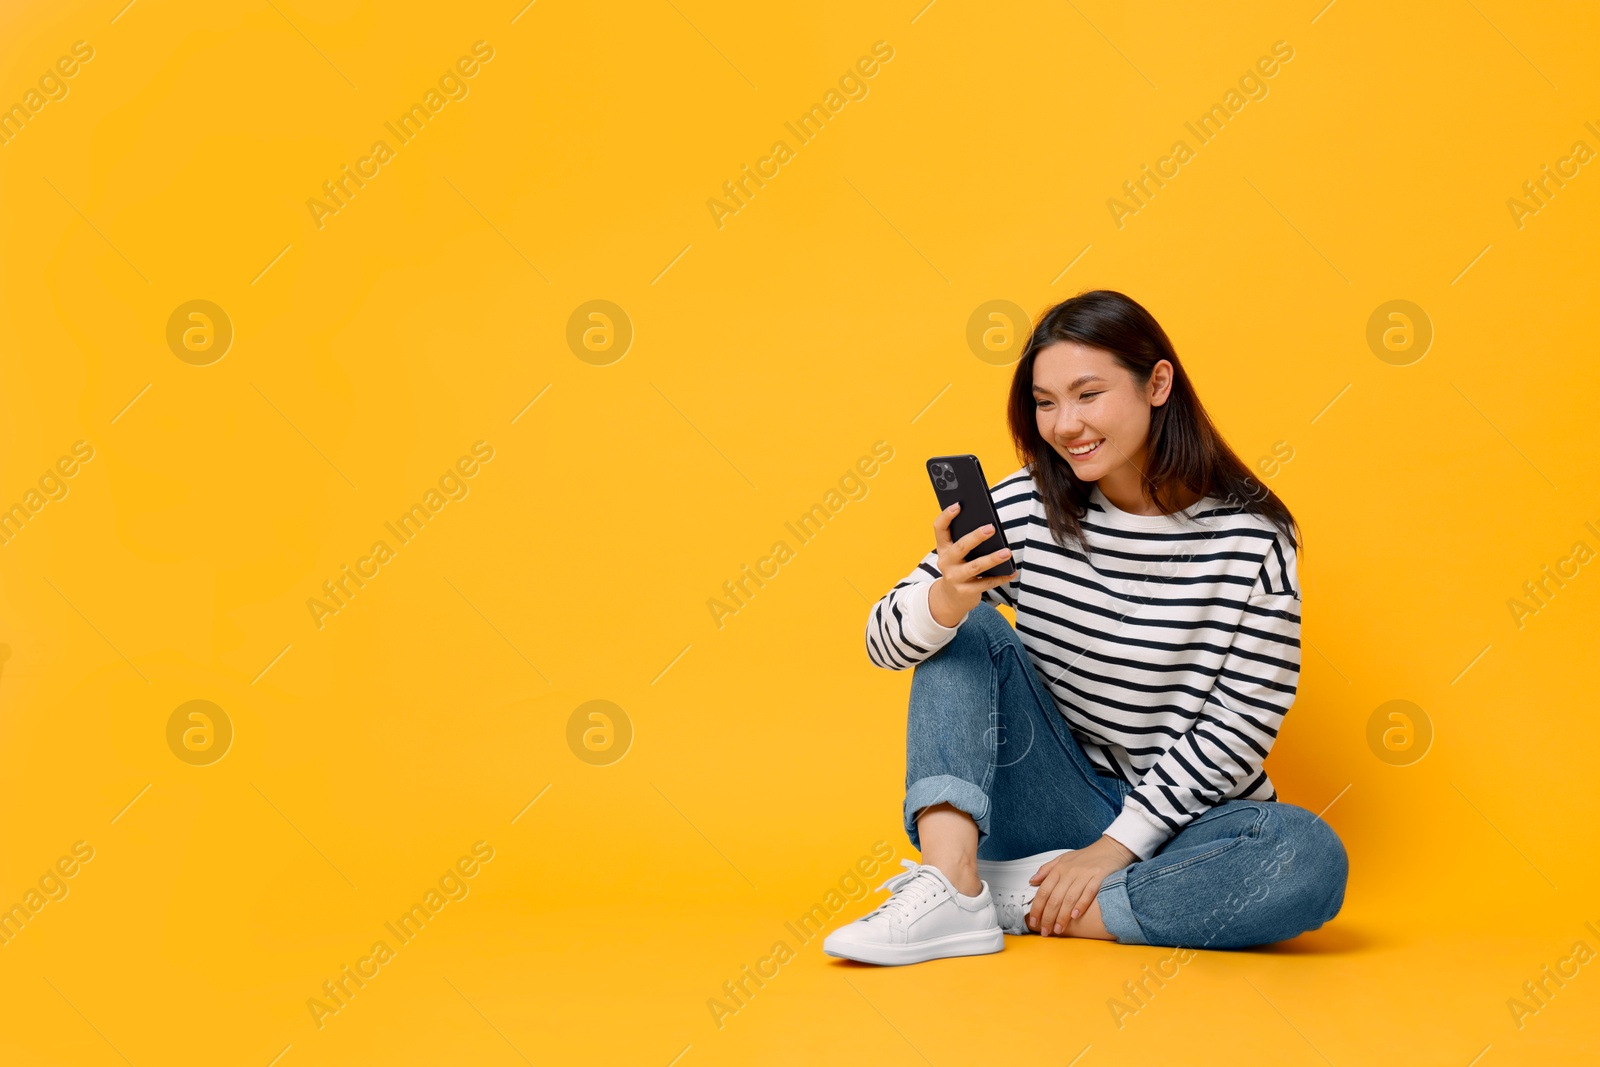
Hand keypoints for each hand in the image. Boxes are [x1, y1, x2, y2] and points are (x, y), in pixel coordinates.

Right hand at [927, 502, 1014, 627]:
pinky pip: (986, 584)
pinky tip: (1012, 571)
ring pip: (975, 566)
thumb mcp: (956, 554)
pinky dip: (1000, 577)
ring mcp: (954, 578)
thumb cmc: (959, 567)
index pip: (939, 528)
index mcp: (943, 548)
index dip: (947, 516)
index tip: (958, 505)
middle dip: (976, 537)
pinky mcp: (965, 591)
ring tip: (1007, 552)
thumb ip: (966, 540)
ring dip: (992, 559)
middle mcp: (946, 562)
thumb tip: (990, 526)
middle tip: (992, 528)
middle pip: (960, 547)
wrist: (951, 598)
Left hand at [1027, 835, 1137, 935]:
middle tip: (1045, 931)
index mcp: (1059, 869)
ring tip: (1058, 929)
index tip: (1034, 921)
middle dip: (1048, 917)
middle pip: (1055, 898)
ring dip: (1062, 916)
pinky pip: (1088, 893)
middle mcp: (1069, 872)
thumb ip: (1046, 870)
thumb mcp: (1063, 859)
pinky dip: (1081, 905)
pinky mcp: (1099, 877)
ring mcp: (1084, 875)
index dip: (1037, 908)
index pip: (1043, 891)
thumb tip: (1032, 881)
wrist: (1110, 848)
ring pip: (1069, 898)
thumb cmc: (1086, 857)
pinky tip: (1075, 916)